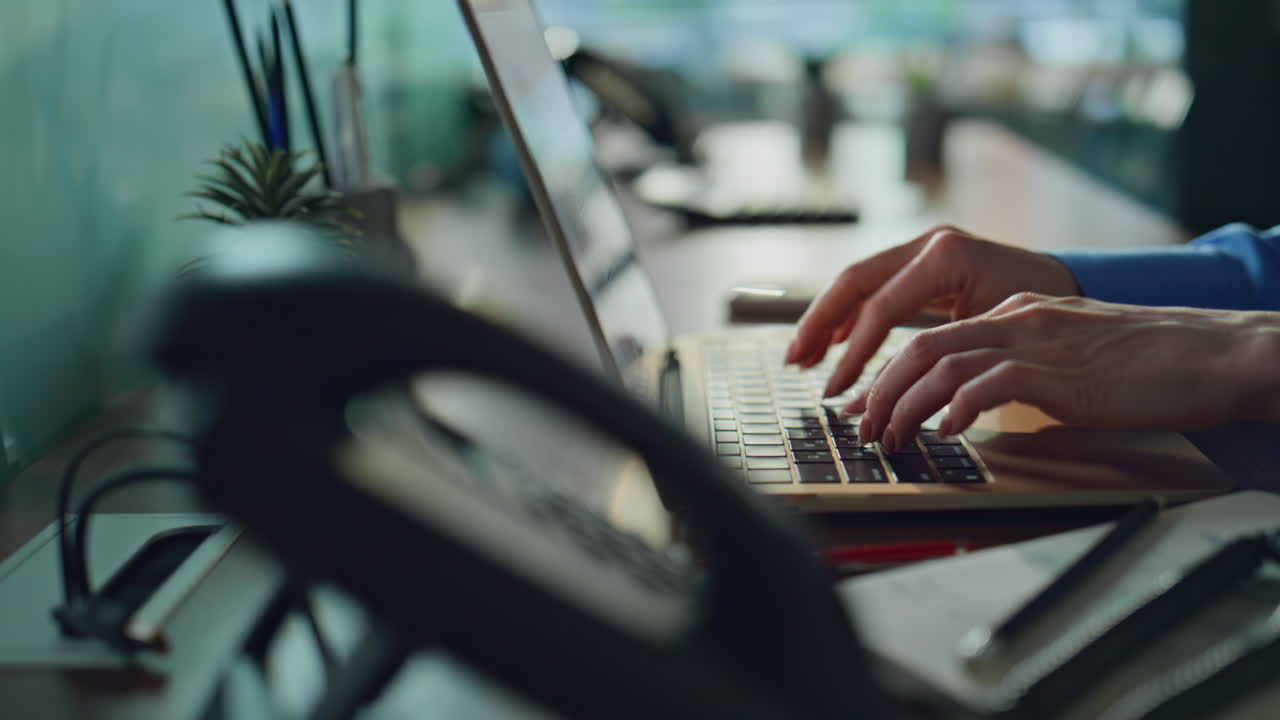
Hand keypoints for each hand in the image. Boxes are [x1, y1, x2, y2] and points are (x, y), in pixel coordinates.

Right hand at [785, 225, 1080, 396]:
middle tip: (795, 362)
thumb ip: (931, 360)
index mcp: (944, 256)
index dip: (850, 352)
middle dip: (819, 324)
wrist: (1075, 285)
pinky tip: (835, 343)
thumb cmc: (1044, 315)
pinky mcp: (925, 262)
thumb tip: (881, 401)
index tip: (834, 388)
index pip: (879, 307)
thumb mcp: (987, 336)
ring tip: (804, 356)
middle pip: (854, 282)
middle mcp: (929, 244)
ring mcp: (925, 248)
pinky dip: (852, 315)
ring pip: (858, 282)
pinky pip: (876, 286)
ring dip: (828, 319)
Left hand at [855, 293, 1279, 451]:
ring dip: (904, 405)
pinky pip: (988, 383)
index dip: (887, 371)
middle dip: (880, 390)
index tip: (865, 403)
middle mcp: (1017, 320)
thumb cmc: (1147, 365)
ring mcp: (1036, 342)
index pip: (931, 335)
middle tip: (862, 427)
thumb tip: (976, 404)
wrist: (1212, 356)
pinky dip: (955, 407)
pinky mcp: (1058, 373)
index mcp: (1016, 314)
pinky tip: (944, 431)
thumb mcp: (1068, 358)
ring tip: (890, 437)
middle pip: (920, 347)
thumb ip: (1022, 370)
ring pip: (941, 364)